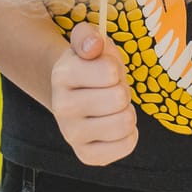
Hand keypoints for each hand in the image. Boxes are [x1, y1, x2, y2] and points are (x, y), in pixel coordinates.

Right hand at [51, 22, 136, 165]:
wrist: (73, 95)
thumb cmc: (89, 65)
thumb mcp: (88, 42)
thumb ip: (89, 35)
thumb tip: (94, 45)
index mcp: (62, 74)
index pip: (110, 71)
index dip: (115, 68)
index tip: (105, 70)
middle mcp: (62, 107)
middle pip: (119, 98)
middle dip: (122, 90)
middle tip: (110, 90)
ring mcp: (71, 134)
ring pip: (124, 124)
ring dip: (126, 112)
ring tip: (113, 107)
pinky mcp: (86, 155)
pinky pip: (125, 146)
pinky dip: (129, 135)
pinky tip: (114, 125)